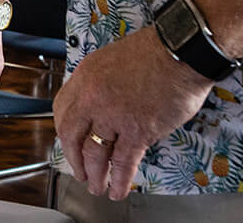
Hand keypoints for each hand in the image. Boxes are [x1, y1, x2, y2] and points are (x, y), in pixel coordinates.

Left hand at [53, 26, 215, 200]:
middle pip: (72, 136)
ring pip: (96, 152)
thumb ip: (98, 84)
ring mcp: (114, 116)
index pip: (62, 110)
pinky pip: (123, 162)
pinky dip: (120, 180)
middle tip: (79, 172)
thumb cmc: (153, 53)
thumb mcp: (110, 60)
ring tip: (97, 186)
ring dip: (95, 174)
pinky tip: (117, 190)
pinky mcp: (138, 131)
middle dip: (74, 159)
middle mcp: (94, 97)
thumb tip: (95, 107)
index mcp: (85, 77)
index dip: (65, 131)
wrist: (180, 52)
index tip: (69, 142)